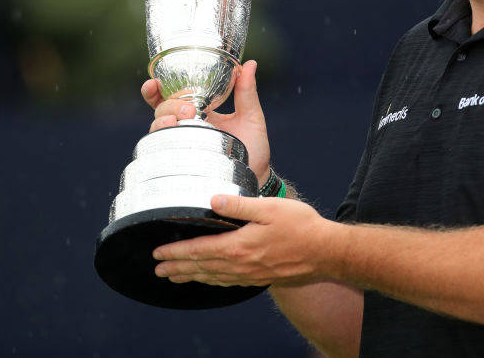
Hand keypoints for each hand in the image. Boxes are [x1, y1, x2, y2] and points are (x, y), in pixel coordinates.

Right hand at [140, 60, 270, 185]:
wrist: (257, 177)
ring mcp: (183, 142)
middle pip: (163, 108)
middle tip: (189, 109)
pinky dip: (162, 139)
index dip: (156, 89)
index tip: (154, 82)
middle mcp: (187, 125)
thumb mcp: (252, 116)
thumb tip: (250, 64)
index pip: (171, 96)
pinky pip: (163, 148)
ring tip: (176, 121)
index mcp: (200, 111)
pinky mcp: (182, 159)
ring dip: (163, 120)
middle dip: (169, 104)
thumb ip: (247, 92)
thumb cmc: (254, 147)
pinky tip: (170, 134)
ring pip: (159, 127)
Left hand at [152, 194, 340, 287]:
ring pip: (213, 278)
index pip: (198, 251)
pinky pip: (228, 282)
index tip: (157, 252)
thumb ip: (239, 204)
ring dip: (191, 277)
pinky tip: (209, 279)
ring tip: (175, 277)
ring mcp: (250, 274)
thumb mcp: (269, 208)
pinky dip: (212, 281)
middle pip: (201, 268)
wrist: (326, 252)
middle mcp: (240, 265)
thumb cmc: (300, 226)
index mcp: (239, 246)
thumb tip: (212, 200)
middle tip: (157, 269)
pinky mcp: (260, 278)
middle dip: (177, 268)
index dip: (176, 252)